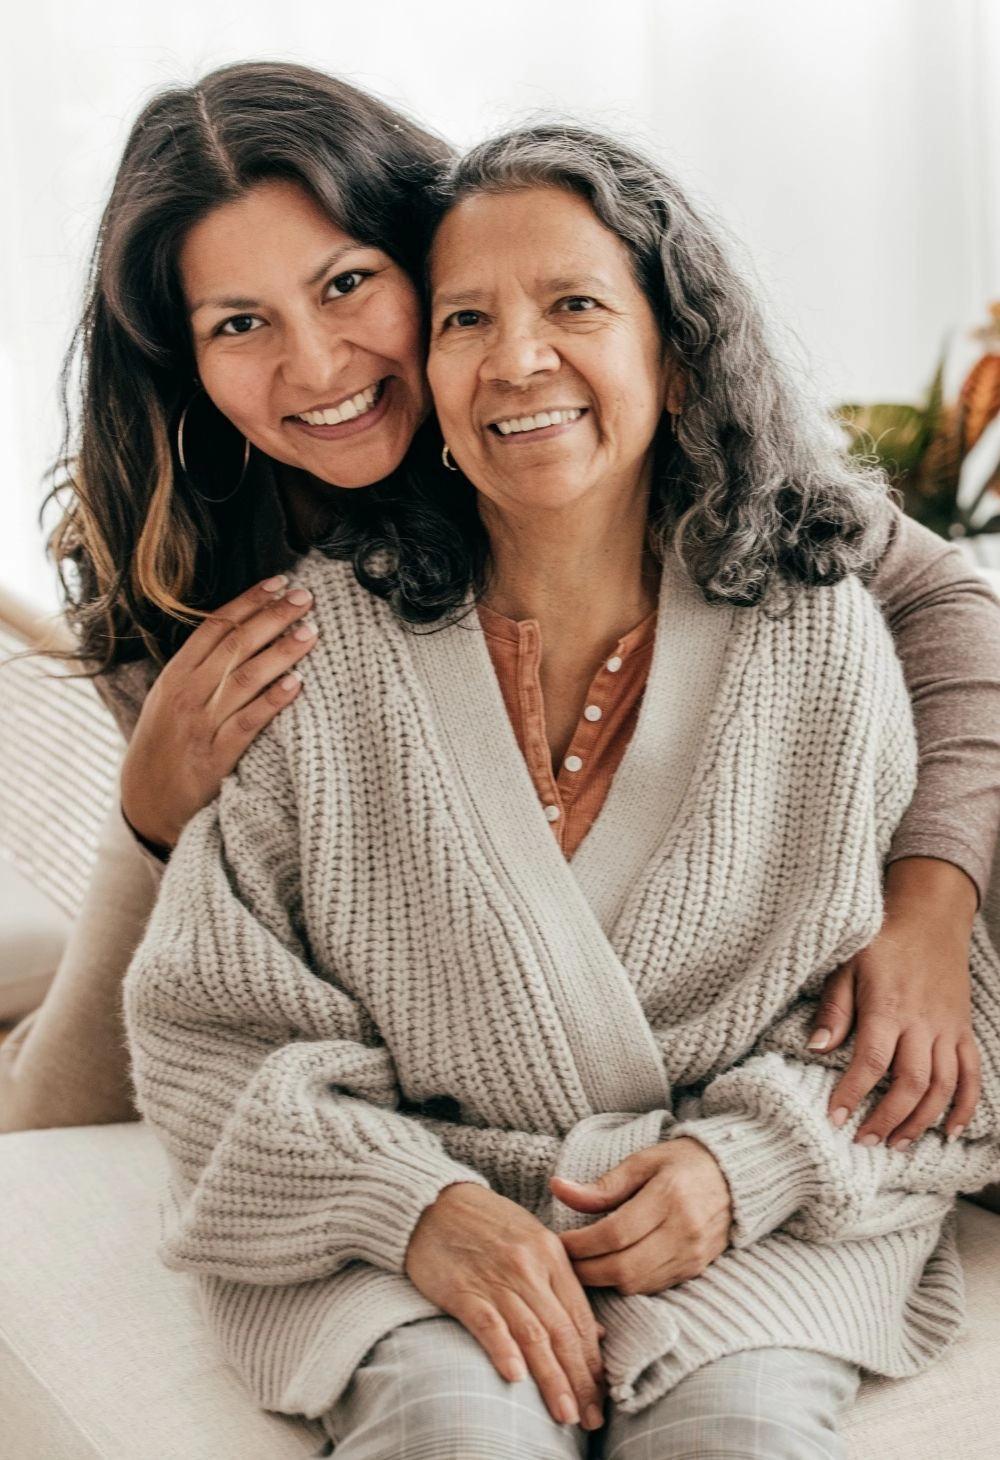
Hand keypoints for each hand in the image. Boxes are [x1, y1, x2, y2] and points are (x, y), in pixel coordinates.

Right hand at [120, 576, 316, 848]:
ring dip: (281, 651)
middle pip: (236, 645)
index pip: (215, 627)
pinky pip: (248, 722)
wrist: (144, 804)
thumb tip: (242, 633)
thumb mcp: (168, 700)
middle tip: (306, 597)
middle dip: (273, 617)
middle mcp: (187, 693)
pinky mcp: (216, 756)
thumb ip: (199, 669)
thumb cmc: (164, 747)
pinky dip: (272, 701)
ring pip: (245, 677)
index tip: (279, 583)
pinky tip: (296, 684)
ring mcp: (201, 724)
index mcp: (175, 674)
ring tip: (310, 631)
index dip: (249, 602)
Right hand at [405, 1182, 605, 1431]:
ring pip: (532, 1334)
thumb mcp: (534, 1241)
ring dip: (551, 1378)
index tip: (603, 1395)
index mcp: (551, 1254)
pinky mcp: (462, 1289)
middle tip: (591, 1417)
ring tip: (565, 1412)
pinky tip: (515, 1377)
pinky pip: (487, 1323)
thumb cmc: (487, 1224)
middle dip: (580, 1379)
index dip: (593, 1361)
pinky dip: (503, 1350)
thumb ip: (563, 1285)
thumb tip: (595, 1333)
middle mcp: (528, 1266)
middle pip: (561, 1331)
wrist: (433, 1201)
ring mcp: (495, 1278)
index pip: (580, 1317)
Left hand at [552, 1137, 730, 1293]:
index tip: (558, 1242)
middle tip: (563, 1262)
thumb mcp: (642, 1161)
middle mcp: (683, 1231)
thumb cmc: (683, 1163)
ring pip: (637, 1284)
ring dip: (603, 1281)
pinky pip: (653, 1288)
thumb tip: (558, 1189)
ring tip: (582, 1266)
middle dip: (586, 1270)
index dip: (581, 1244)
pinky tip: (611, 1270)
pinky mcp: (696, 1269)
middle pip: (624, 1267)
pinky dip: (627, 1284)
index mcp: (669, 1196)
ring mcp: (692, 1255)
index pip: (615, 1233)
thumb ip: (603, 1184)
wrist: (735, 1177)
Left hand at [809, 857, 980, 1147]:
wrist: (929, 917)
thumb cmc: (881, 942)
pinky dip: (964, 1106)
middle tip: (866, 1141)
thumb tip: (815, 1049)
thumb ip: (834, 1009)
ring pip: (942, 1086)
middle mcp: (922, 1022)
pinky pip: (971, 1075)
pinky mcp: (963, 1031)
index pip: (871, 1060)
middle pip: (911, 1082)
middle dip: (888, 1118)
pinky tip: (948, 1131)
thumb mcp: (847, 966)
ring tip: (896, 1143)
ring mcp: (948, 1029)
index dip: (853, 1094)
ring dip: (920, 1120)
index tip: (835, 1119)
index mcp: (888, 1006)